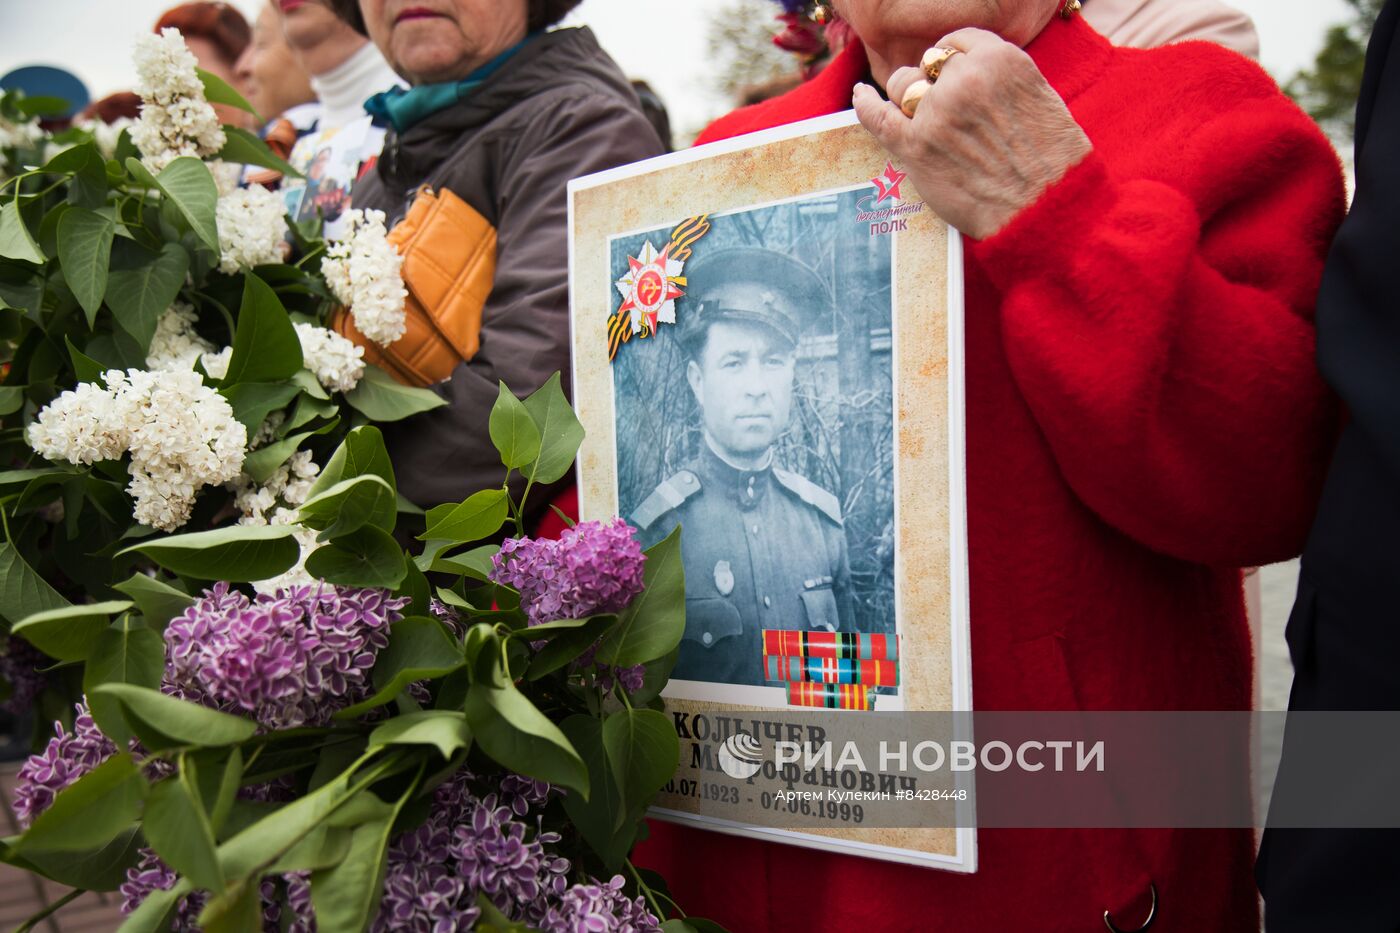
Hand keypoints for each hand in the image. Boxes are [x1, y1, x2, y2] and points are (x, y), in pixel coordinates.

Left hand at [852, 28, 1091, 239]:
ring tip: (920, 118)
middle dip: (931, 82)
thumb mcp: (1041, 98)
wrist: (1047, 212)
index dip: (952, 60)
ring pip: (902, 87)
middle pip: (928, 66)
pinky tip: (861, 95)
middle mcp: (965, 79)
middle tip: (944, 109)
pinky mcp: (916, 148)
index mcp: (1001, 60)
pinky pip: (877, 116)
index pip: (959, 42)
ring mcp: (936, 113)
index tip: (950, 73)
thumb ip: (1004, 82)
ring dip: (907, 99)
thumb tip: (974, 77)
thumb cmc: (1054, 165)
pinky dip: (865, 103)